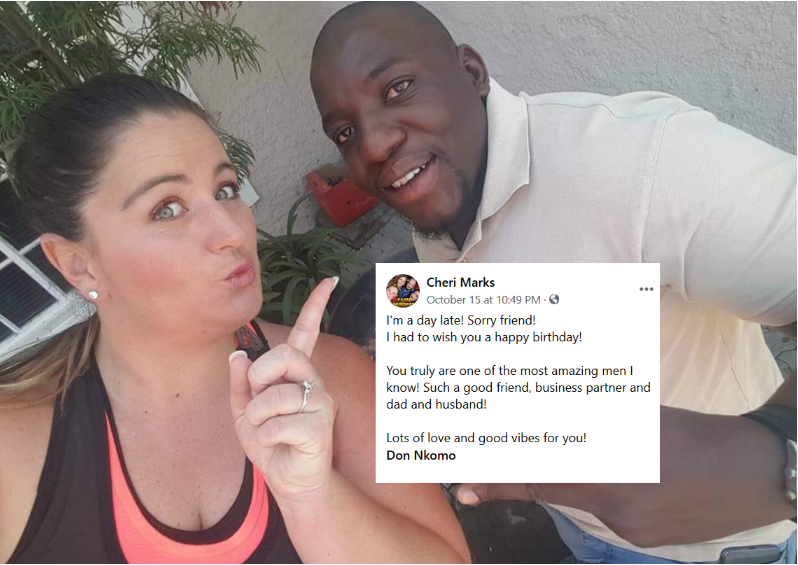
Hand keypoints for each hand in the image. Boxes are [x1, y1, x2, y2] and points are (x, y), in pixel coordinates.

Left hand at [230, 278, 336, 501]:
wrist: (289, 480)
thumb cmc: (270, 443)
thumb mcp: (243, 413)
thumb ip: (240, 384)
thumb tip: (238, 355)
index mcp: (295, 373)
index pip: (306, 333)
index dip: (316, 306)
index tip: (329, 281)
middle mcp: (312, 380)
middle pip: (285, 355)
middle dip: (260, 376)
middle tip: (257, 397)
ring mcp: (320, 402)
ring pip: (275, 397)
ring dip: (257, 419)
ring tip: (267, 432)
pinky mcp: (320, 426)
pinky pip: (278, 424)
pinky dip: (266, 438)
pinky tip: (279, 444)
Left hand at [456, 406, 794, 546]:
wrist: (755, 474)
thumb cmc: (694, 434)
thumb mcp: (638, 421)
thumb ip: (593, 426)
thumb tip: (549, 422)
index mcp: (616, 466)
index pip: (544, 475)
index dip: (500, 480)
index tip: (465, 485)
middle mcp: (617, 503)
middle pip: (554, 489)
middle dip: (518, 480)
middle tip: (475, 480)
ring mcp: (629, 529)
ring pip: (576, 502)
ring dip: (563, 483)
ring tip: (568, 467)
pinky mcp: (641, 540)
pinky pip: (601, 515)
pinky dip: (594, 496)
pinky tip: (613, 483)